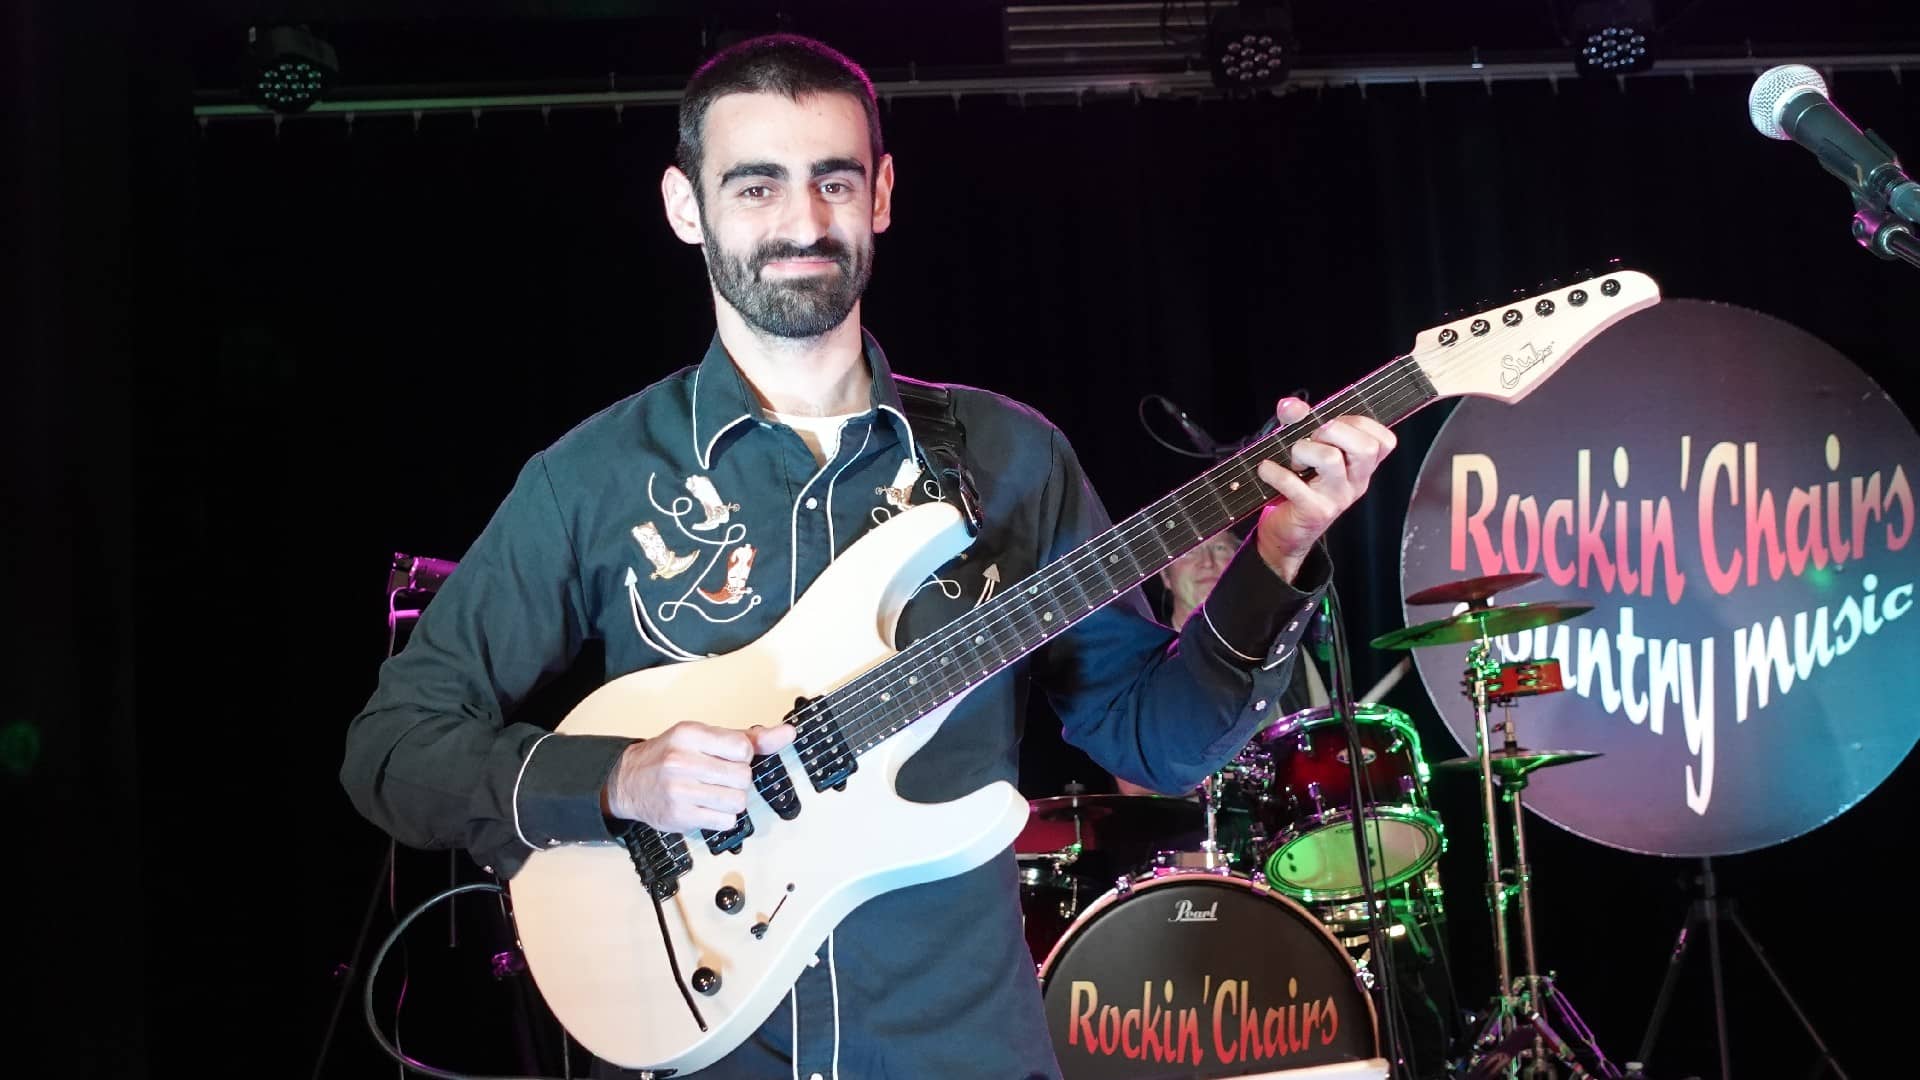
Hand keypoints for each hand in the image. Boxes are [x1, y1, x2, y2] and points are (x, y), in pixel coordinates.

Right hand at [601, 721, 795, 833]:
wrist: (628, 781)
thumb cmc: (669, 756)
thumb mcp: (704, 737)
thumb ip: (748, 737)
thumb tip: (788, 733)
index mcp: (690, 735)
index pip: (743, 748)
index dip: (743, 757)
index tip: (729, 758)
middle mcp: (682, 761)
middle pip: (743, 777)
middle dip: (738, 780)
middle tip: (719, 777)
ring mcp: (680, 791)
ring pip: (738, 801)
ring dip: (732, 800)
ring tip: (713, 793)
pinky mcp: (680, 817)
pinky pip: (725, 821)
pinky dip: (722, 817)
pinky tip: (706, 807)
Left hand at [1252, 397, 1396, 581]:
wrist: (1288, 535)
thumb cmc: (1299, 487)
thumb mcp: (1305, 451)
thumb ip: (1299, 422)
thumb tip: (1289, 405)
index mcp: (1361, 467)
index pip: (1383, 440)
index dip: (1357, 423)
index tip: (1331, 426)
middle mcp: (1356, 483)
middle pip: (1365, 447)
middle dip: (1333, 431)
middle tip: (1311, 441)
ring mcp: (1338, 499)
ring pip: (1330, 459)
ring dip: (1302, 450)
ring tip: (1293, 461)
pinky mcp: (1315, 512)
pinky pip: (1294, 483)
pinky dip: (1274, 471)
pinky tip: (1266, 470)